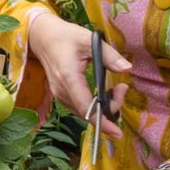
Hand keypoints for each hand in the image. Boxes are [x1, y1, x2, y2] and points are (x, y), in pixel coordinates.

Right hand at [28, 14, 129, 136]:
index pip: (85, 107)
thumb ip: (109, 55)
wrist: (42, 37)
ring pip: (84, 112)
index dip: (101, 122)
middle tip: (122, 88)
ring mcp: (59, 94)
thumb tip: (127, 68)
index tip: (117, 132)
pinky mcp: (61, 95)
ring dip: (103, 107)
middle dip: (110, 108)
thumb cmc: (66, 36)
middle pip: (88, 113)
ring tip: (116, 90)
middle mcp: (62, 90)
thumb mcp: (89, 40)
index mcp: (68, 77)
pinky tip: (104, 94)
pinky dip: (94, 105)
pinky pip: (79, 107)